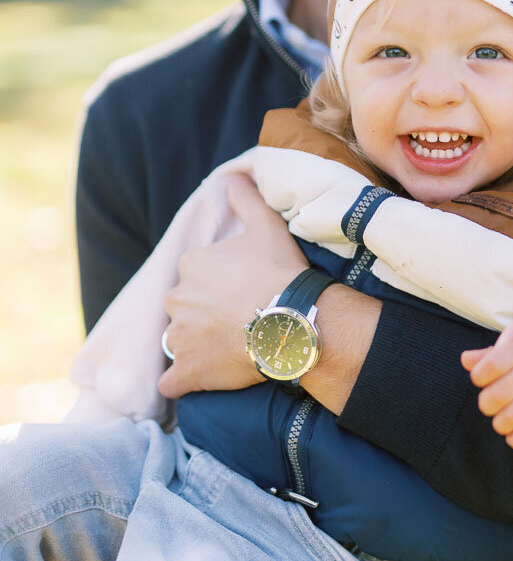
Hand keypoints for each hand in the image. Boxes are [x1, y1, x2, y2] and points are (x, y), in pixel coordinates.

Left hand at [159, 175, 306, 399]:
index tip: (243, 291)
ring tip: (229, 349)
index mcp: (191, 265)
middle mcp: (176, 299)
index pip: (197, 275)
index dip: (220, 285)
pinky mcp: (187, 372)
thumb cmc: (280, 272)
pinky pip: (173, 383)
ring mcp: (179, 338)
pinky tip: (199, 379)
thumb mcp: (267, 225)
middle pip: (185, 307)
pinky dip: (183, 381)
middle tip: (238, 320)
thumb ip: (246, 198)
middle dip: (204, 314)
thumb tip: (232, 177)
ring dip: (196, 345)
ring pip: (179, 341)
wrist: (292, 322)